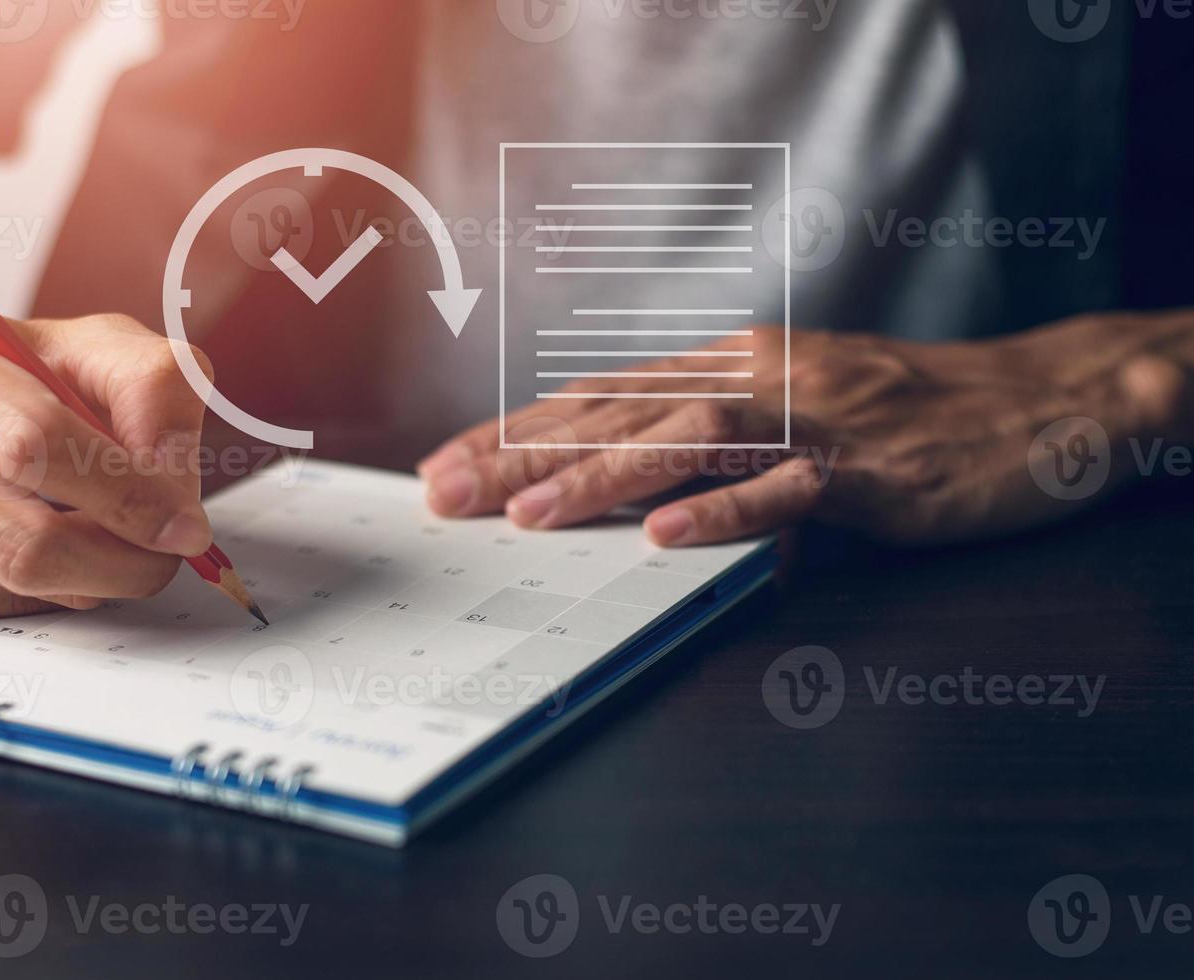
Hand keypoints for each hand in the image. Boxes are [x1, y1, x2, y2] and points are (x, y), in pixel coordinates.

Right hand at [0, 297, 213, 627]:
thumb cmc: (15, 369)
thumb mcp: (94, 343)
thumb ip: (153, 386)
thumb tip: (175, 488)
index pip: (33, 442)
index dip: (123, 493)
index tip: (183, 522)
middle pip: (27, 535)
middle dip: (122, 555)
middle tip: (168, 549)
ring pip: (21, 581)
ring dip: (99, 574)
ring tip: (120, 535)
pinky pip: (4, 608)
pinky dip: (59, 587)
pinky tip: (63, 546)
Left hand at [419, 314, 1189, 546]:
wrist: (1028, 402)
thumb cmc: (895, 413)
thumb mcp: (783, 408)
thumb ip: (705, 436)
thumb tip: (617, 478)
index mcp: (727, 365)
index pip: (597, 398)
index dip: (514, 430)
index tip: (445, 463)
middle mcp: (755, 378)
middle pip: (619, 416)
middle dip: (521, 455)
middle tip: (444, 494)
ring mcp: (812, 419)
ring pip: (687, 442)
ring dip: (598, 479)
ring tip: (524, 515)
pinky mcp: (869, 468)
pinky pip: (788, 489)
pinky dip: (723, 511)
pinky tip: (664, 535)